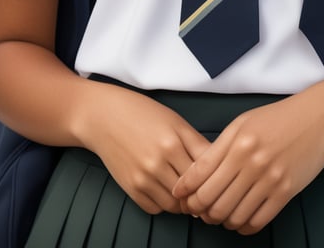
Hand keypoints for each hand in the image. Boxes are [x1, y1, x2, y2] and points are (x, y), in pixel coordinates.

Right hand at [79, 82, 210, 214]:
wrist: (104, 117)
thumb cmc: (143, 114)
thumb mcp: (176, 122)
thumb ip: (198, 144)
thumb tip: (218, 166)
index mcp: (174, 143)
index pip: (205, 173)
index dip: (214, 177)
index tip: (218, 177)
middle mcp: (158, 163)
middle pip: (191, 192)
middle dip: (200, 191)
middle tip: (204, 187)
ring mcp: (143, 179)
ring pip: (174, 205)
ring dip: (183, 201)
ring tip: (185, 188)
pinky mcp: (130, 189)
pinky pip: (155, 209)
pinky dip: (164, 203)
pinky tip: (165, 189)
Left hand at [172, 86, 323, 233]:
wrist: (318, 117)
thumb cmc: (278, 118)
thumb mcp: (243, 123)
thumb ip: (219, 148)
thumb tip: (195, 176)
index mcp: (237, 143)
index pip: (199, 177)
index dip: (186, 193)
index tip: (183, 198)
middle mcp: (251, 162)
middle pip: (212, 201)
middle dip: (201, 211)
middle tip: (201, 211)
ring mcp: (269, 179)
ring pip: (233, 216)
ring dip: (222, 221)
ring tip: (221, 216)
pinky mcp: (286, 192)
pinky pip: (257, 221)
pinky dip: (243, 227)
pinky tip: (240, 221)